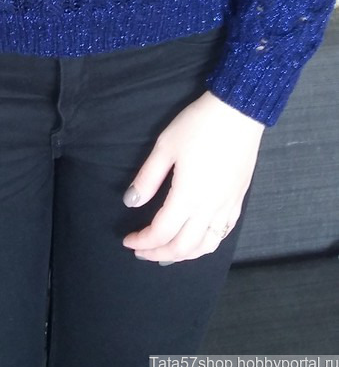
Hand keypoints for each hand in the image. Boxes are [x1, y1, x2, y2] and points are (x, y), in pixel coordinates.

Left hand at [121, 89, 264, 263]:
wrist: (238, 111)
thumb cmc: (198, 125)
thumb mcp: (165, 146)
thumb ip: (147, 178)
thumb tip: (130, 202)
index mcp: (188, 196)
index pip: (161, 232)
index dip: (142, 241)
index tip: (128, 240)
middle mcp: (210, 208)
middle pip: (183, 247)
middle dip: (159, 254)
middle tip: (142, 251)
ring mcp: (228, 206)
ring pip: (206, 246)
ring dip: (184, 255)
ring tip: (166, 252)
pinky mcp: (239, 200)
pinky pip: (223, 233)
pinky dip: (206, 245)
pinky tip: (197, 240)